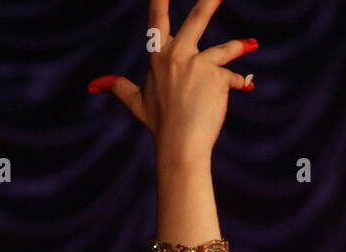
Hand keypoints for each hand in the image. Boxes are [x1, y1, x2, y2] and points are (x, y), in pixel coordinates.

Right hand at [87, 0, 256, 161]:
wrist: (180, 144)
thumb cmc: (160, 125)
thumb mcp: (136, 103)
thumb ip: (119, 87)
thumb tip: (95, 85)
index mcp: (159, 57)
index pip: (157, 20)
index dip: (159, 0)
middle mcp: (178, 55)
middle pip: (195, 21)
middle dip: (207, 4)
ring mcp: (199, 65)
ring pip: (224, 50)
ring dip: (238, 46)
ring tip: (251, 43)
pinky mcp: (217, 78)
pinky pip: (235, 78)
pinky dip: (240, 84)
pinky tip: (245, 88)